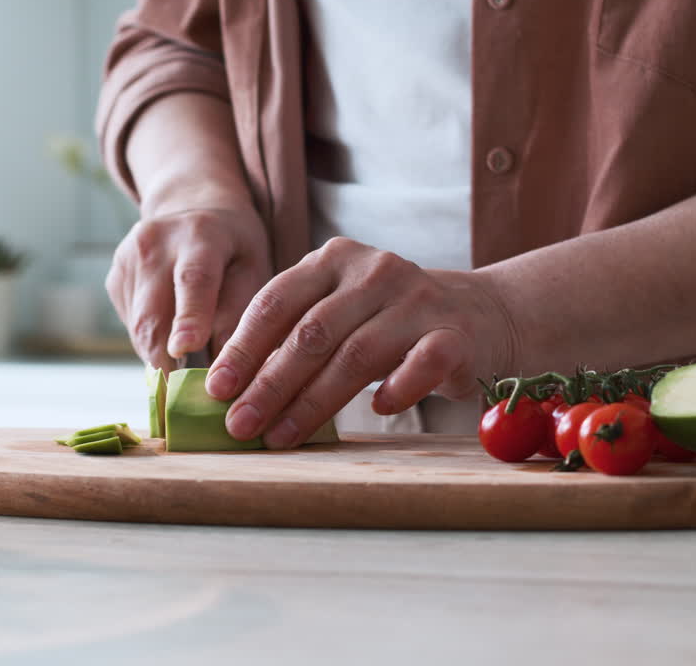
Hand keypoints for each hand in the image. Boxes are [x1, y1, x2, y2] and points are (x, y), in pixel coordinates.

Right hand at [106, 206, 272, 369]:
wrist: (191, 207)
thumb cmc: (233, 246)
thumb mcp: (253, 267)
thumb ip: (240, 313)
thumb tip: (223, 367)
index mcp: (200, 235)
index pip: (192, 279)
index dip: (188, 317)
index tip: (184, 350)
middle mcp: (155, 243)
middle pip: (154, 312)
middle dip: (166, 362)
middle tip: (184, 401)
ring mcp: (126, 259)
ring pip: (140, 327)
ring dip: (161, 357)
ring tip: (186, 371)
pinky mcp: (114, 278)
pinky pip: (132, 325)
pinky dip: (152, 342)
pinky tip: (172, 334)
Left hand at [204, 237, 515, 448]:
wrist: (479, 316)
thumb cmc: (387, 324)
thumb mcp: (337, 314)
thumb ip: (292, 338)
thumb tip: (230, 392)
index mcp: (333, 260)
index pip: (276, 302)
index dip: (243, 348)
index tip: (216, 390)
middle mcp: (375, 271)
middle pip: (311, 333)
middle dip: (269, 384)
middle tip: (240, 425)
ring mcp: (418, 299)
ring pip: (356, 354)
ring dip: (312, 402)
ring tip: (281, 437)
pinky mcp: (456, 334)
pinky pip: (421, 364)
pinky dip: (396, 390)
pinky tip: (377, 411)